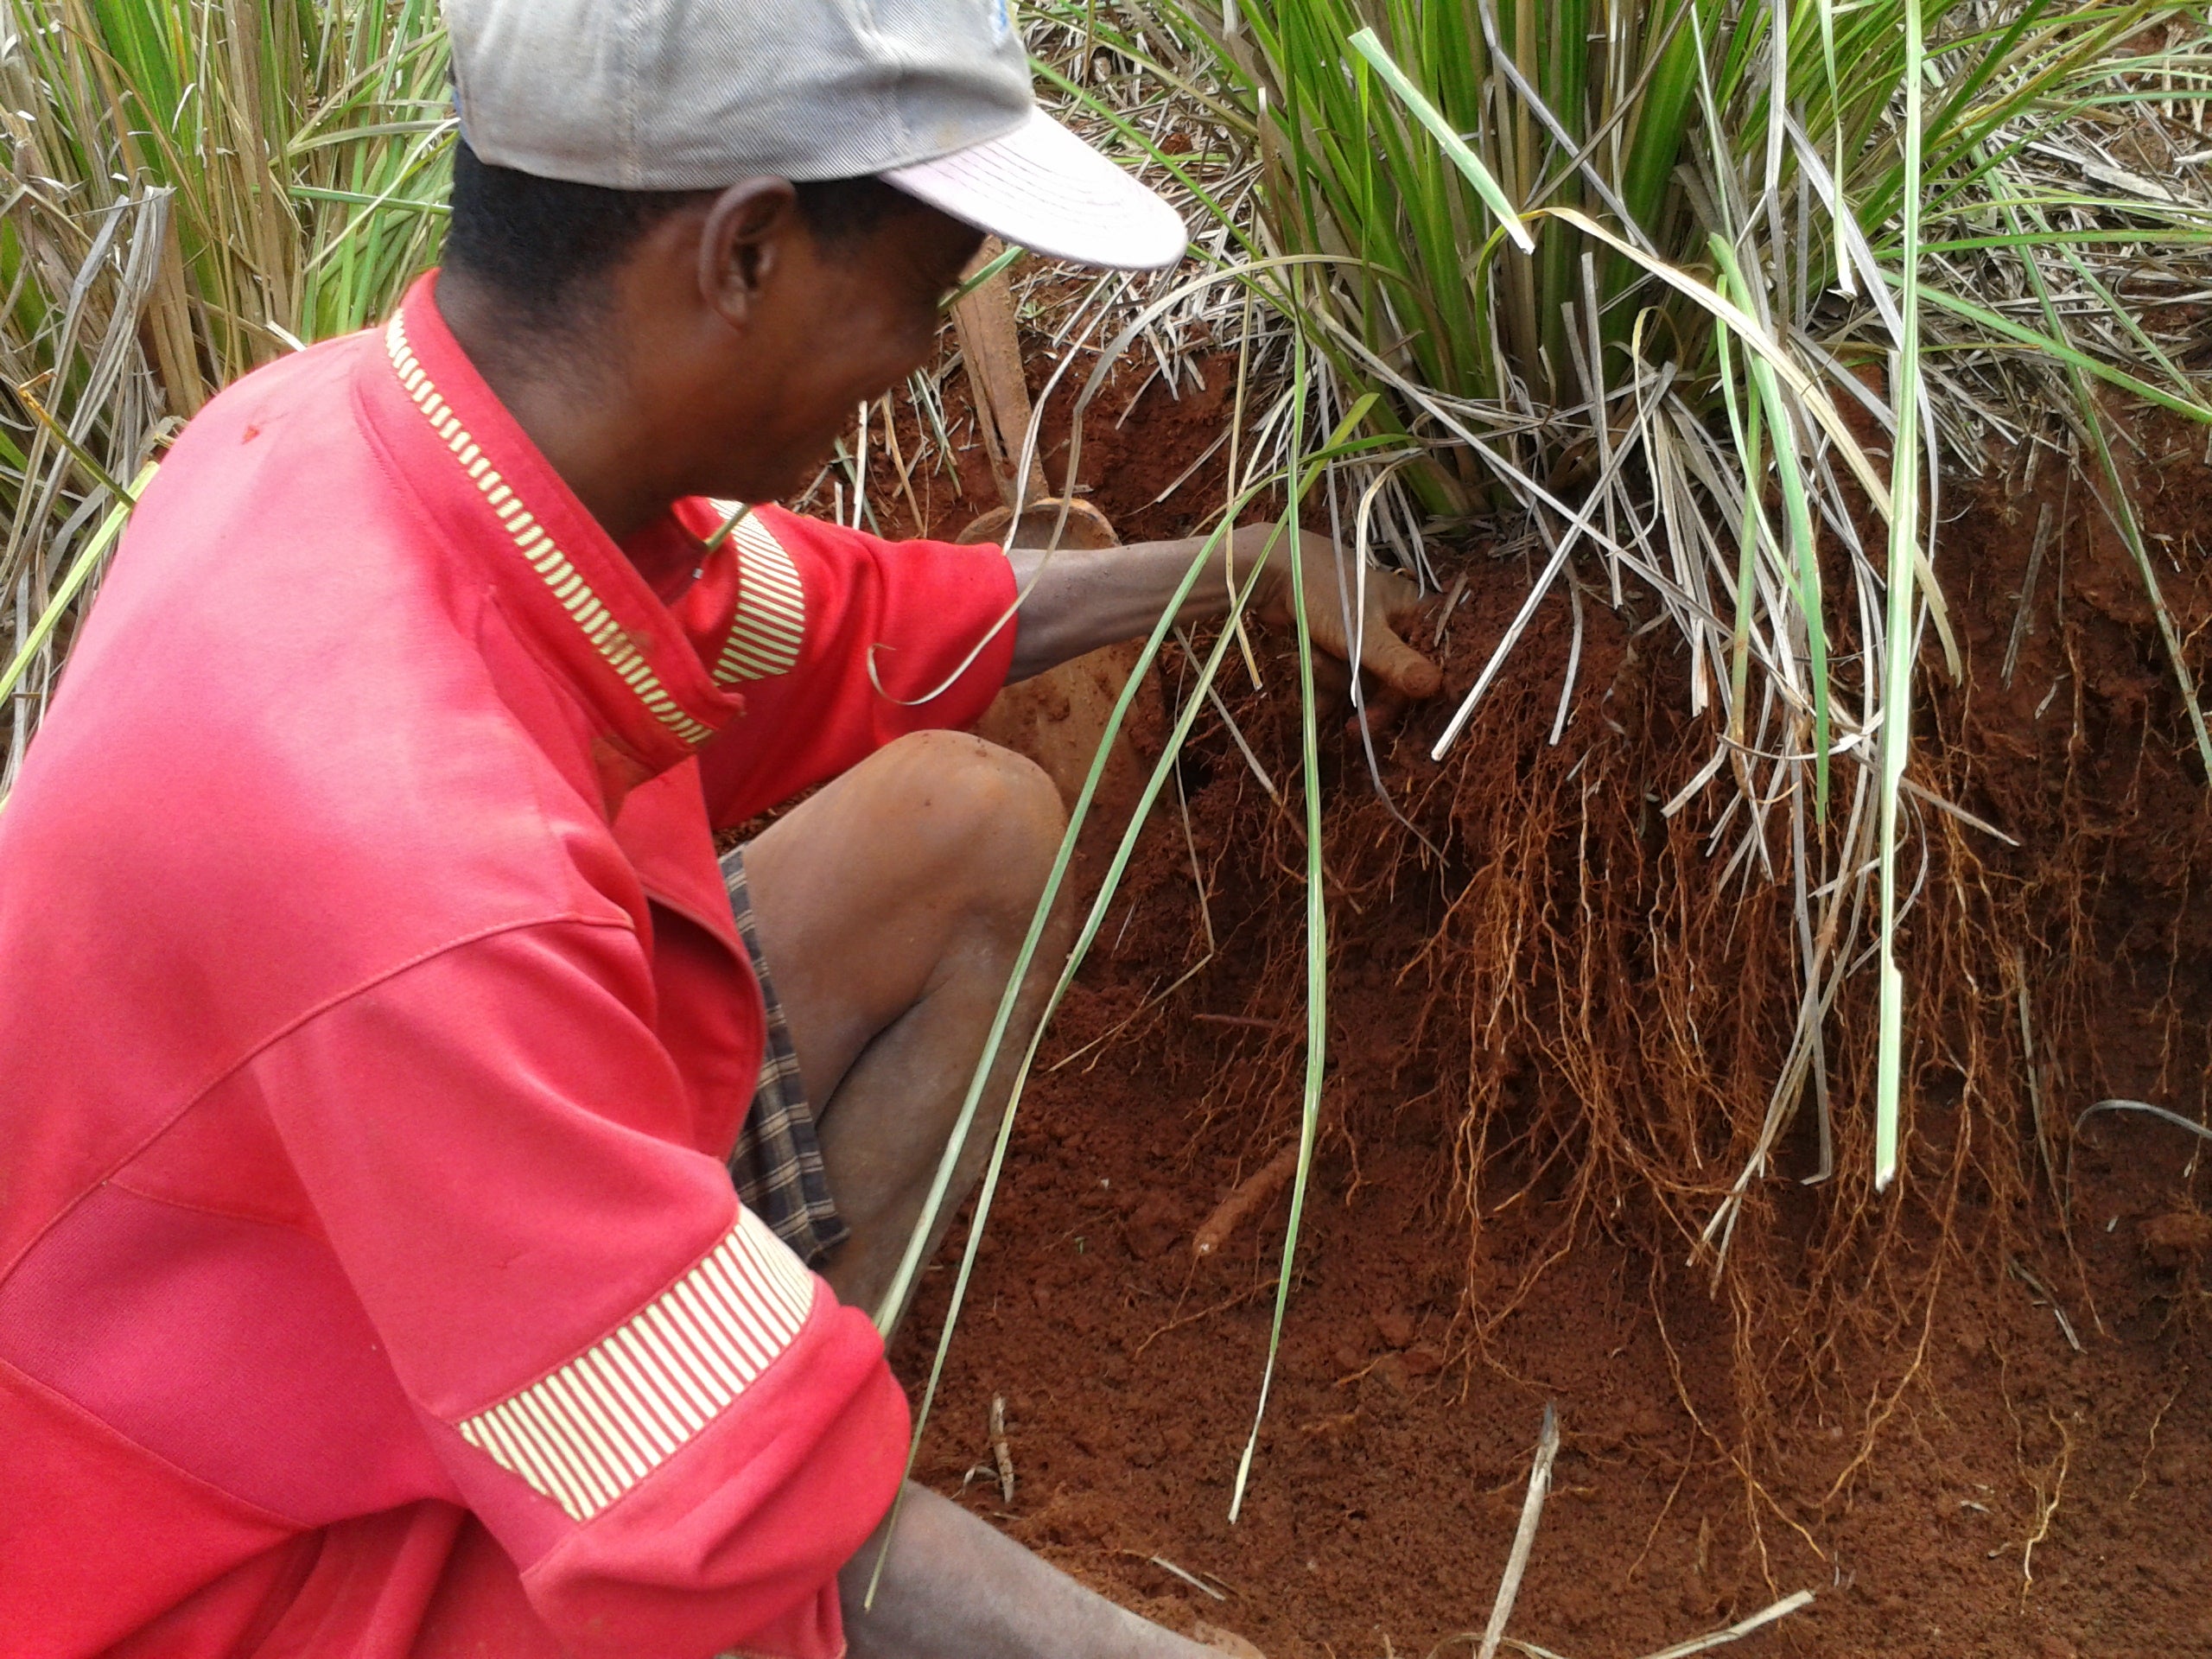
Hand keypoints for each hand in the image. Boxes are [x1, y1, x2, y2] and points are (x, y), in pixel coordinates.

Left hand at [1241, 527, 1441, 721]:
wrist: (1273, 570)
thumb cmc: (1326, 594)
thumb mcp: (1363, 633)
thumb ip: (1397, 663)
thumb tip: (1433, 687)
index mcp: (1413, 614)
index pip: (1426, 664)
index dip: (1409, 697)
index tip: (1391, 722)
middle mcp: (1393, 623)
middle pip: (1391, 679)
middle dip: (1365, 698)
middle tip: (1353, 731)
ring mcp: (1362, 631)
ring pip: (1359, 676)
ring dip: (1333, 676)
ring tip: (1313, 657)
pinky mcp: (1336, 638)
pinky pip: (1337, 671)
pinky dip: (1322, 677)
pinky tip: (1306, 670)